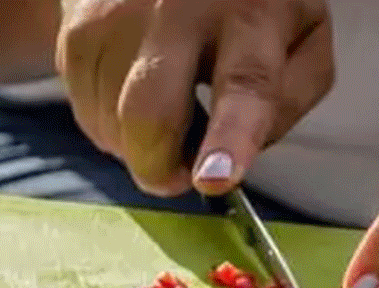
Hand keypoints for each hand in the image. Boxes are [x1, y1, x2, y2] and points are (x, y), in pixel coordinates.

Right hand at [55, 0, 332, 195]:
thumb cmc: (246, 6)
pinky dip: (112, 124)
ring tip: (164, 107)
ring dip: (136, 144)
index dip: (229, 138)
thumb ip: (290, 98)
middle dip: (158, 168)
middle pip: (149, 115)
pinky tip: (135, 91)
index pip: (244, 82)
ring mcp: (117, 15)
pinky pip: (86, 113)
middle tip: (177, 174)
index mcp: (250, 13)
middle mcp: (177, 8)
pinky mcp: (76, 30)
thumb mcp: (302, 36)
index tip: (214, 179)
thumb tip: (237, 153)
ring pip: (111, 125)